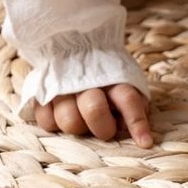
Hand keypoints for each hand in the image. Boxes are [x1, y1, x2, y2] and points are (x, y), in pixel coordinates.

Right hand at [33, 85, 152, 146]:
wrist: (74, 44)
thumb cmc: (106, 73)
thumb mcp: (126, 80)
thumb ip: (134, 103)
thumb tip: (141, 133)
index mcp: (113, 78)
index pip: (128, 99)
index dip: (137, 123)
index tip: (145, 143)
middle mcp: (87, 82)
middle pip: (94, 110)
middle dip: (103, 127)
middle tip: (106, 131)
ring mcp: (63, 87)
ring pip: (69, 120)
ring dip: (78, 126)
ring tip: (81, 120)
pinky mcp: (42, 95)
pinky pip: (47, 121)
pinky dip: (55, 124)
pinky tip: (60, 116)